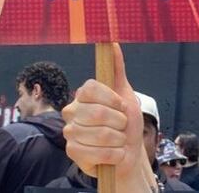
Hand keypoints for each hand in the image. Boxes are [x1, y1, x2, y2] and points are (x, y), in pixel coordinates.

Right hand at [63, 44, 157, 191]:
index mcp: (83, 95)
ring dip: (118, 140)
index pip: (90, 88)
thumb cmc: (127, 123)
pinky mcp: (72, 152)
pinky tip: (114, 154)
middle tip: (122, 126)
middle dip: (119, 122)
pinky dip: (113, 155)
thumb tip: (112, 43)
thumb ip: (117, 70)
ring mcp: (70, 132)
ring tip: (119, 141)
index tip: (121, 106)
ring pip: (99, 134)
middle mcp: (72, 111)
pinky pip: (94, 152)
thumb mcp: (126, 95)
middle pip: (97, 112)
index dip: (111, 99)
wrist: (128, 153)